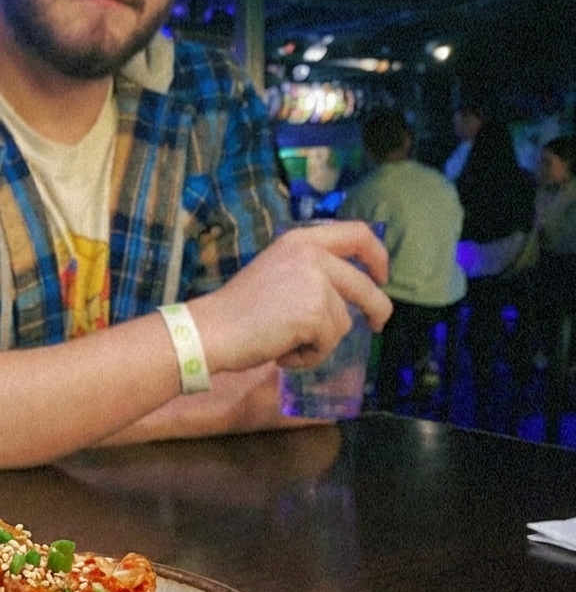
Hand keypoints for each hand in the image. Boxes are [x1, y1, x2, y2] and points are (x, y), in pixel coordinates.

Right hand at [191, 220, 391, 373]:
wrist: (211, 330)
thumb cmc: (236, 310)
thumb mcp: (276, 272)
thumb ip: (308, 271)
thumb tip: (345, 291)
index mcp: (301, 241)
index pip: (358, 234)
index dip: (377, 256)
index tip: (381, 275)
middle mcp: (312, 256)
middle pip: (365, 286)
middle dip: (377, 309)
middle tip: (378, 324)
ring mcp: (316, 284)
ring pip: (344, 322)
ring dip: (320, 342)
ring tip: (285, 343)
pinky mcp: (315, 314)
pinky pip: (328, 344)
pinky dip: (308, 357)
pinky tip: (282, 353)